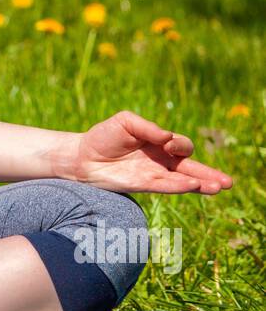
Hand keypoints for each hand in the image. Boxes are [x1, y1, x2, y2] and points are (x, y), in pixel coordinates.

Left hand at [72, 109, 233, 194]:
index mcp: (159, 141)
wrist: (83, 156)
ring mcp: (154, 173)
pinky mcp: (144, 184)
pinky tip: (194, 187)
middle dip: (209, 173)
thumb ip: (146, 127)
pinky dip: (180, 186)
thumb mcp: (125, 122)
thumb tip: (167, 137)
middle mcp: (161, 159)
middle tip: (228, 182)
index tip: (167, 143)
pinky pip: (166, 186)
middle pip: (191, 166)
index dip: (179, 144)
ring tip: (219, 187)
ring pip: (183, 180)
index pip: (180, 145)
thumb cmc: (104, 136)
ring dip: (201, 183)